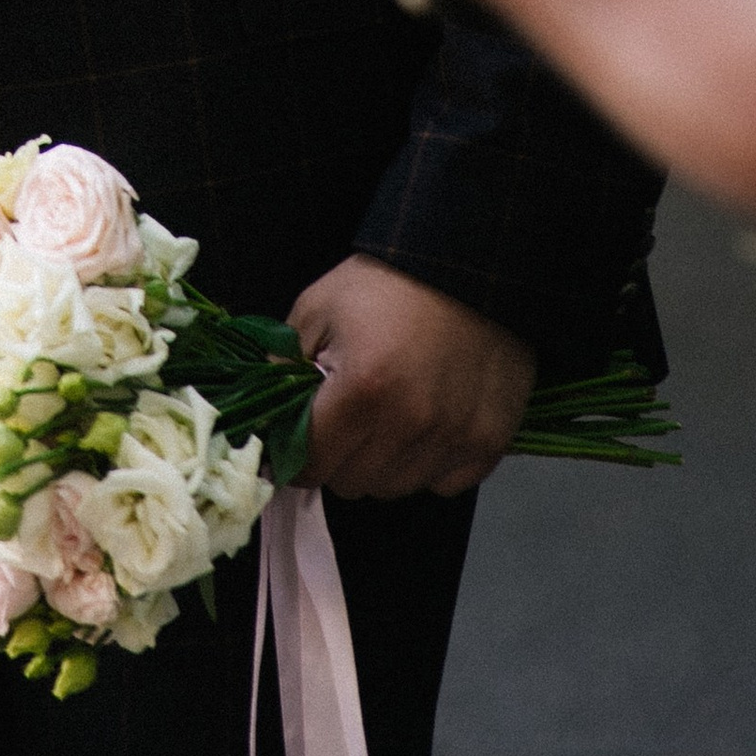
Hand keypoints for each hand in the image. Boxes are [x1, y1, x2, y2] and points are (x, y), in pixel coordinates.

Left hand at [288, 254, 535, 497]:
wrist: (466, 266)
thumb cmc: (388, 286)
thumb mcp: (319, 307)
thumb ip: (284, 365)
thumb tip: (267, 416)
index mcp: (362, 391)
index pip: (311, 463)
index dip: (296, 454)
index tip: (300, 440)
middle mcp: (410, 425)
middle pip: (351, 483)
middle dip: (339, 457)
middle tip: (347, 419)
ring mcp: (454, 439)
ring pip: (394, 488)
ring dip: (382, 464)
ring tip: (387, 418)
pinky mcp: (488, 444)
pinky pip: (442, 484)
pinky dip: (428, 466)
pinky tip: (425, 426)